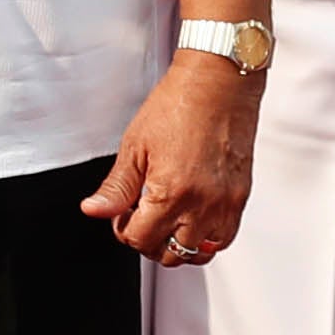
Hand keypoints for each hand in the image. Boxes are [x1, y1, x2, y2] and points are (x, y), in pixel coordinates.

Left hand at [84, 51, 261, 265]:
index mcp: (170, 192)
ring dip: (179, 245)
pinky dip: (207, 238)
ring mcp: (225, 203)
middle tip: (142, 219)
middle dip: (149, 242)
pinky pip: (224, 238)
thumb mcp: (135, 146)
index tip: (123, 214)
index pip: (140, 239)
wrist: (218, 81)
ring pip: (199, 253)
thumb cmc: (179, 104)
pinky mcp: (240, 196)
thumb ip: (116, 187)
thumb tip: (94, 210)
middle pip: (170, 253)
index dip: (124, 230)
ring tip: (168, 223)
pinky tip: (194, 220)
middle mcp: (202, 204)